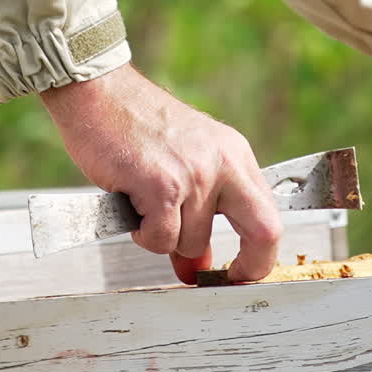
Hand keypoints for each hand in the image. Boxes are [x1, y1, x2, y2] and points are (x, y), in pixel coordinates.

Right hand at [40, 63, 281, 284]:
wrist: (100, 93)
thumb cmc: (136, 128)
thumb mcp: (184, 163)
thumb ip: (199, 215)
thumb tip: (197, 269)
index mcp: (236, 155)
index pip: (270, 216)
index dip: (261, 256)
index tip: (242, 275)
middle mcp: (224, 162)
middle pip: (264, 231)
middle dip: (246, 268)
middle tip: (215, 278)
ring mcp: (196, 174)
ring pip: (193, 243)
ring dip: (164, 238)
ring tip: (145, 205)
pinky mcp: (163, 185)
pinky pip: (160, 239)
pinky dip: (142, 233)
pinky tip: (132, 204)